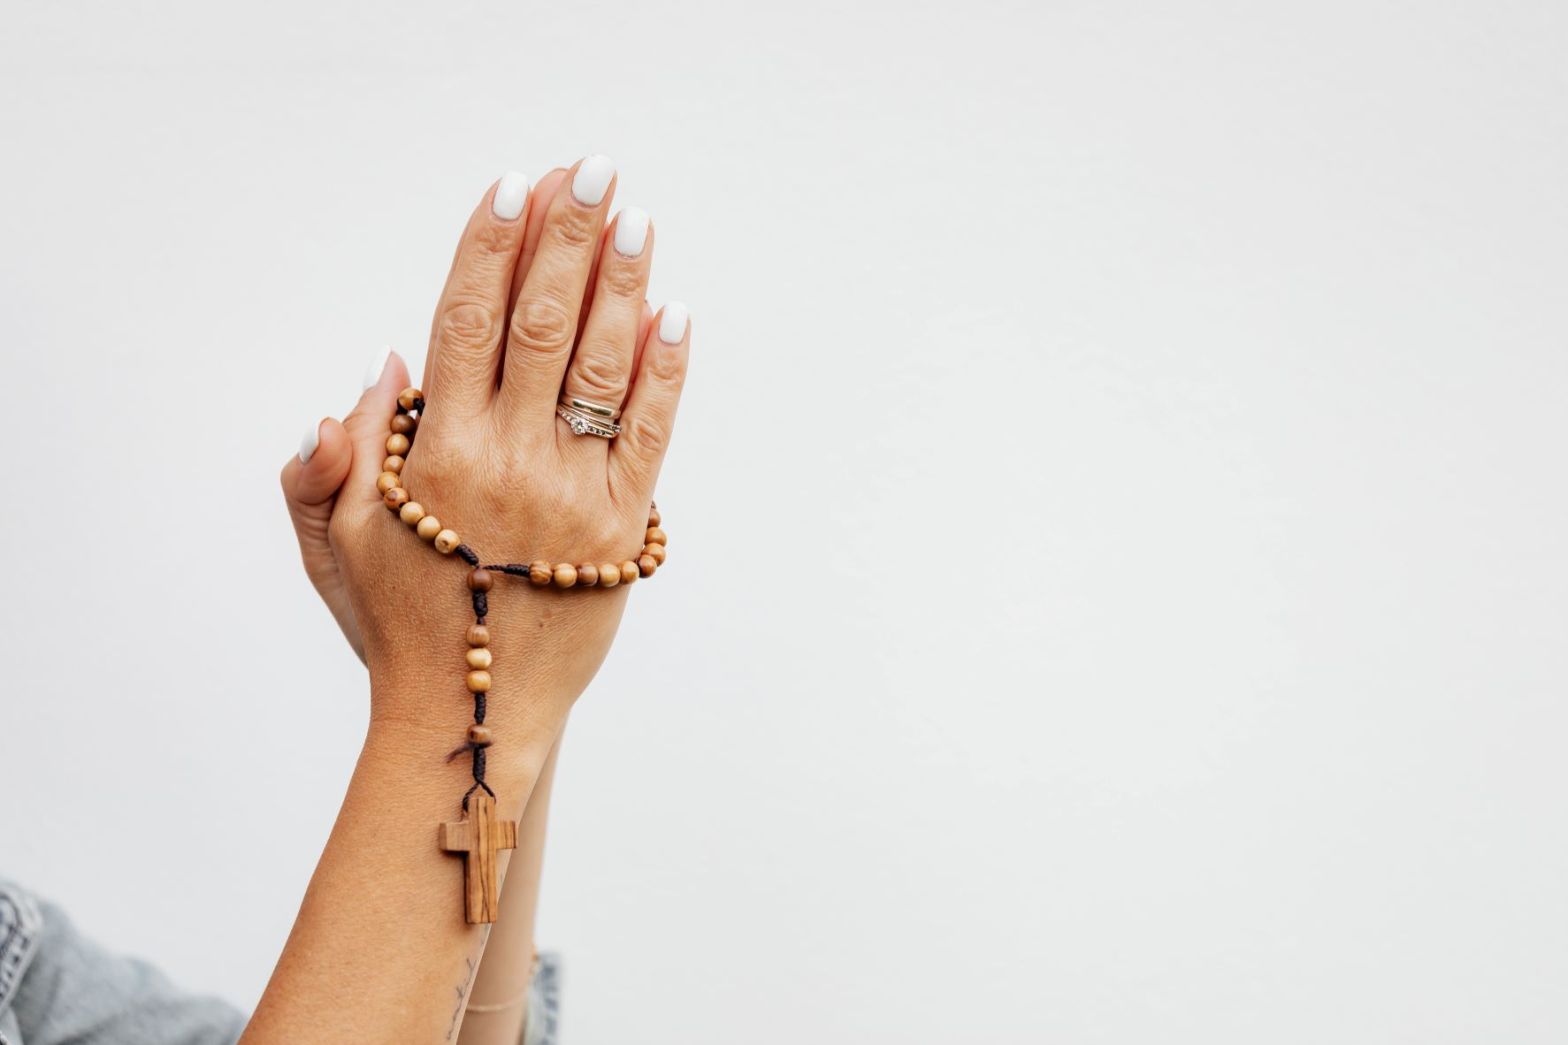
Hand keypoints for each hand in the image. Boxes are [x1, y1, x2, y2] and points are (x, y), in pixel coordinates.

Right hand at [280, 159, 688, 752]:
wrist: (472, 713)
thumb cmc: (399, 622)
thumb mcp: (337, 542)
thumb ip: (335, 458)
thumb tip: (384, 367)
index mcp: (432, 453)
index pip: (464, 321)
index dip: (487, 247)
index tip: (510, 185)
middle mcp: (502, 460)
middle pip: (538, 322)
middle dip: (564, 237)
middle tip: (589, 168)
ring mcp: (569, 493)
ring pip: (599, 365)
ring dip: (621, 282)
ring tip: (634, 215)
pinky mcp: (622, 528)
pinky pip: (650, 434)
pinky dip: (664, 371)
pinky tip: (675, 311)